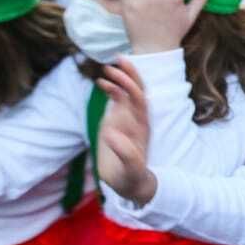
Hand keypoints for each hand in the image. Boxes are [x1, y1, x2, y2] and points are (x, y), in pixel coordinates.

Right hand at [95, 60, 155, 205]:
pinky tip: (101, 82)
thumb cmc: (132, 177)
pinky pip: (117, 100)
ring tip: (106, 68)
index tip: (118, 75)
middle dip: (129, 75)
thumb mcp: (131, 169)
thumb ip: (126, 154)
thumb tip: (111, 134)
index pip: (140, 100)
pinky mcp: (117, 121)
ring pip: (127, 93)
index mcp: (142, 127)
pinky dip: (111, 89)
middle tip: (116, 61)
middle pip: (137, 90)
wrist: (131, 183)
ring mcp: (127, 118)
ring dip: (120, 79)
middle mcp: (137, 119)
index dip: (132, 85)